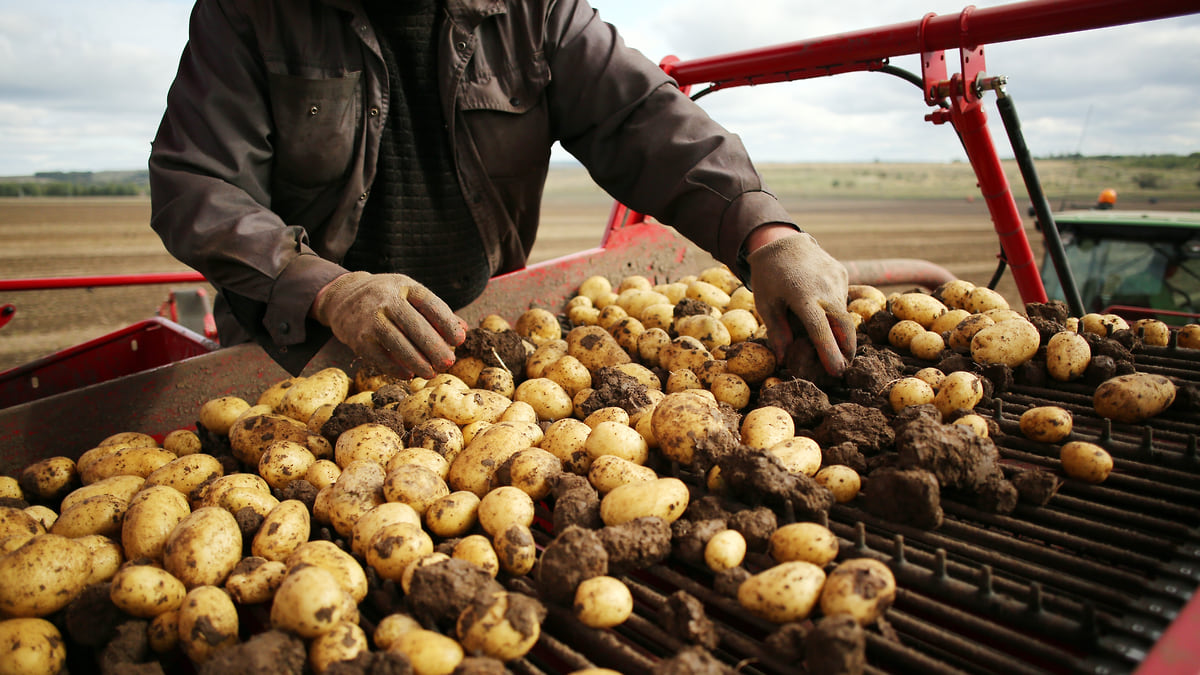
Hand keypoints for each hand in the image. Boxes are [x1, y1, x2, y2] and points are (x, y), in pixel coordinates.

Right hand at [312, 271, 467, 378]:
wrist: (343, 297)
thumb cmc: (387, 298)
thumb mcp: (410, 295)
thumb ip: (435, 312)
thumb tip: (463, 330)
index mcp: (404, 286)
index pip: (429, 303)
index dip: (447, 322)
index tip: (460, 339)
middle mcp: (386, 299)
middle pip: (414, 325)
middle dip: (434, 346)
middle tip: (449, 362)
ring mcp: (369, 318)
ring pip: (397, 342)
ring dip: (417, 361)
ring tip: (431, 373)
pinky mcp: (357, 337)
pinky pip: (378, 356)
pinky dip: (394, 367)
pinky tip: (408, 374)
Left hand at [747, 230, 855, 376]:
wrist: (781, 242)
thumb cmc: (768, 276)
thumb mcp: (765, 304)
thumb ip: (778, 332)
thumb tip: (785, 360)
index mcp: (802, 295)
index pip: (820, 329)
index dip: (829, 352)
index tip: (836, 371)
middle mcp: (824, 287)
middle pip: (843, 325)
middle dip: (847, 349)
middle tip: (844, 369)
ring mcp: (836, 279)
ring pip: (845, 314)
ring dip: (843, 334)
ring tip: (838, 352)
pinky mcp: (842, 274)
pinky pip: (843, 300)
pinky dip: (839, 315)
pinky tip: (830, 323)